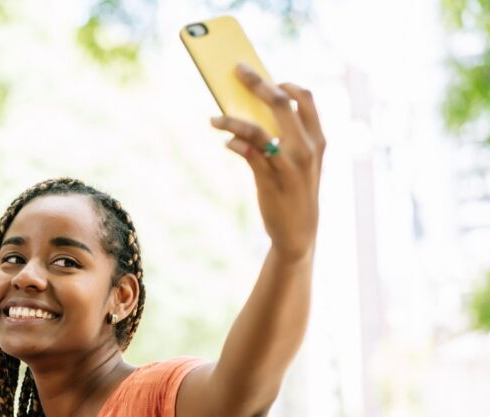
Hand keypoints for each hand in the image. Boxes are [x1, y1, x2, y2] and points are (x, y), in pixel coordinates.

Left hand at [210, 63, 325, 261]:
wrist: (299, 232)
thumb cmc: (295, 191)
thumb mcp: (300, 162)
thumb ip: (286, 137)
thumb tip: (252, 112)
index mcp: (317, 138)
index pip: (305, 97)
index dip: (284, 82)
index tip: (265, 76)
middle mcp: (306, 146)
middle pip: (280, 102)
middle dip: (256, 82)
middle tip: (236, 70)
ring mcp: (288, 162)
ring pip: (256, 128)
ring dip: (231, 120)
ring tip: (213, 119)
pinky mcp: (270, 179)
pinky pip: (247, 153)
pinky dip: (233, 143)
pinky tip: (226, 143)